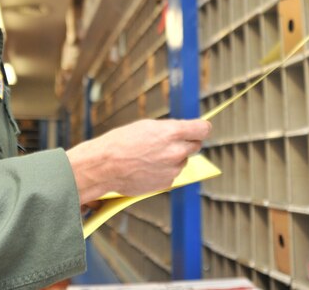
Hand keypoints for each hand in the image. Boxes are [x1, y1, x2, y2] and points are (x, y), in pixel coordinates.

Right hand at [66, 118, 211, 204]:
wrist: (105, 166)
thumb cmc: (121, 143)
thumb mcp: (147, 126)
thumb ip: (170, 130)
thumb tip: (184, 132)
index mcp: (172, 132)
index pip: (203, 129)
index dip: (202, 128)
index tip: (200, 128)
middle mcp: (176, 151)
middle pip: (196, 145)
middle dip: (187, 142)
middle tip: (170, 142)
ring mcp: (173, 169)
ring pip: (183, 161)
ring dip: (174, 158)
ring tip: (151, 156)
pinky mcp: (167, 183)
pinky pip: (172, 173)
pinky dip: (165, 170)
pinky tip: (148, 167)